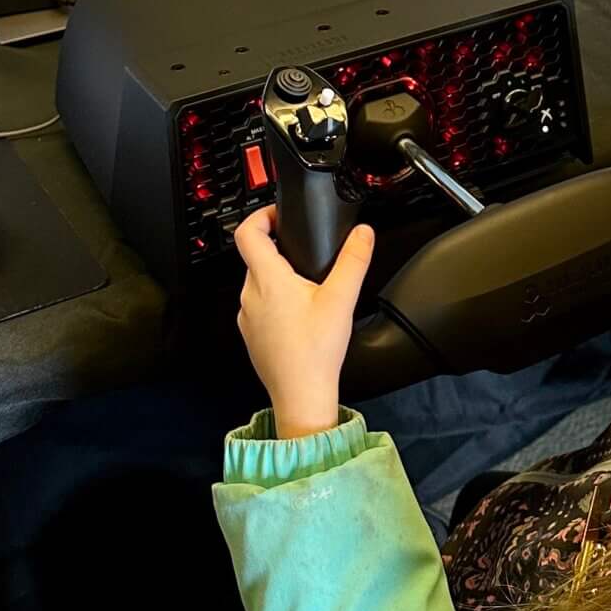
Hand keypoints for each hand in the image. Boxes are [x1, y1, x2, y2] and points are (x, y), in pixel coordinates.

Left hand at [232, 205, 374, 439]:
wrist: (301, 396)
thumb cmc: (315, 353)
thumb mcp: (341, 299)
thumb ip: (353, 260)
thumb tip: (363, 233)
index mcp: (267, 280)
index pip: (247, 232)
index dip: (261, 215)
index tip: (278, 215)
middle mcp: (250, 295)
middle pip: (255, 257)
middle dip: (278, 247)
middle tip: (302, 249)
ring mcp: (248, 317)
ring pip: (257, 283)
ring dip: (277, 276)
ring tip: (306, 284)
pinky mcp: (252, 335)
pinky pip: (259, 307)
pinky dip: (275, 301)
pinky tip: (299, 314)